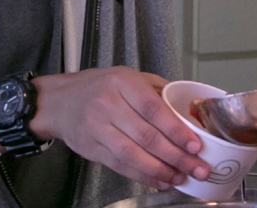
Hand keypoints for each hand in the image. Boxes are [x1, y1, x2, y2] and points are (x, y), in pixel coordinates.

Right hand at [30, 67, 208, 189]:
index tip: (194, 144)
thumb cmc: (99, 87)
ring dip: (161, 170)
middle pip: (147, 136)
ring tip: (181, 177)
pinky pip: (121, 166)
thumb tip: (189, 109)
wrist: (59, 102)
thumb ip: (158, 90)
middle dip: (176, 156)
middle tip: (197, 167)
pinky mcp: (92, 148)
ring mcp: (98, 128)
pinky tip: (160, 180)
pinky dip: (143, 176)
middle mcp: (108, 104)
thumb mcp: (128, 76)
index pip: (153, 108)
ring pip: (134, 155)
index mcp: (122, 83)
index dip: (175, 129)